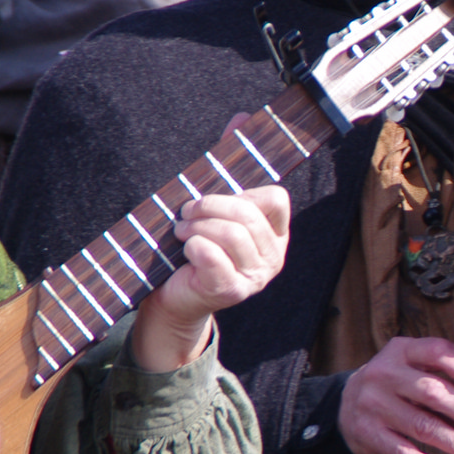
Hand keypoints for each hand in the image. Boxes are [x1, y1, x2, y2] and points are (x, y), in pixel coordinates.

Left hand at [130, 179, 290, 371]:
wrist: (177, 296)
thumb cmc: (196, 251)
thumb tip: (218, 157)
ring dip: (197, 226)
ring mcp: (256, 278)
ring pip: (232, 234)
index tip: (217, 205)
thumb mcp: (218, 221)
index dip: (242, 194)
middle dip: (209, 207)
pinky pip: (212, 255)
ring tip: (181, 231)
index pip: (276, 199)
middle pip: (248, 215)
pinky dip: (193, 245)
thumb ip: (227, 200)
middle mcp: (273, 258)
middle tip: (186, 213)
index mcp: (275, 237)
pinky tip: (187, 249)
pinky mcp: (233, 291)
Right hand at [338, 336, 453, 453]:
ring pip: (421, 426)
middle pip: (433, 393)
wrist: (347, 404)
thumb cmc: (399, 385)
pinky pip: (399, 451)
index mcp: (402, 350)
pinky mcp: (366, 432)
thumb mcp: (414, 366)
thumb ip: (446, 375)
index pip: (438, 352)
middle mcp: (385, 373)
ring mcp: (373, 404)